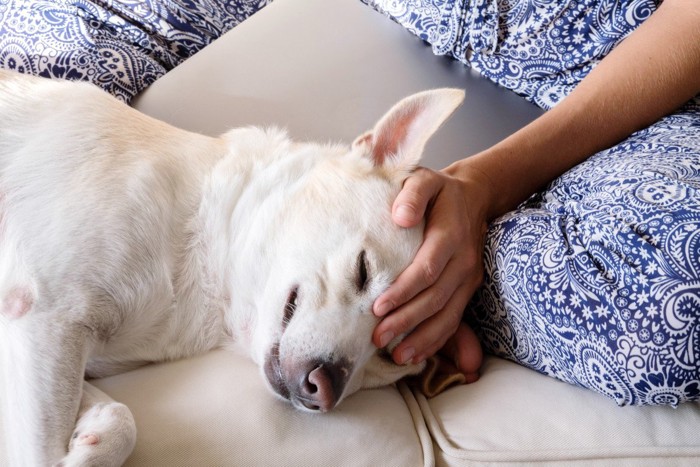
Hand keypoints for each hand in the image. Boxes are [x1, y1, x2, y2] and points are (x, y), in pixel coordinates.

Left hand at [372, 163, 488, 377]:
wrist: (471, 198)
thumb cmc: (437, 192)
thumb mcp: (424, 180)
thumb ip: (413, 194)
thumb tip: (400, 217)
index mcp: (450, 235)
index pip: (426, 269)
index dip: (403, 291)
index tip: (377, 307)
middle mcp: (463, 261)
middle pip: (435, 298)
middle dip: (406, 320)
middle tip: (377, 337)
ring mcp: (468, 278)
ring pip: (447, 314)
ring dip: (422, 338)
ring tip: (396, 355)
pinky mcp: (467, 289)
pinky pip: (454, 319)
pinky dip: (436, 340)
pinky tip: (414, 354)